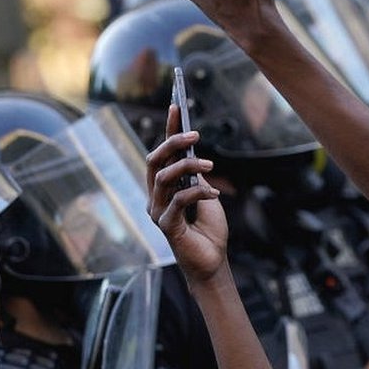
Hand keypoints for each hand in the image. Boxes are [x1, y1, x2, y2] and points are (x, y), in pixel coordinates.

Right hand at [146, 104, 226, 283]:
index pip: (162, 154)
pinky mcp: (167, 226)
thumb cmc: (208, 230)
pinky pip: (178, 200)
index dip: (167, 129)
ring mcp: (158, 211)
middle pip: (154, 160)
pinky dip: (198, 192)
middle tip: (194, 134)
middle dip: (172, 143)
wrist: (212, 263)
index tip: (176, 105)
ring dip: (188, 166)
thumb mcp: (206, 195)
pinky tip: (214, 194)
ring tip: (210, 165)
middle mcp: (156, 197)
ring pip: (164, 177)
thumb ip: (196, 177)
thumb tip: (194, 155)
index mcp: (164, 188)